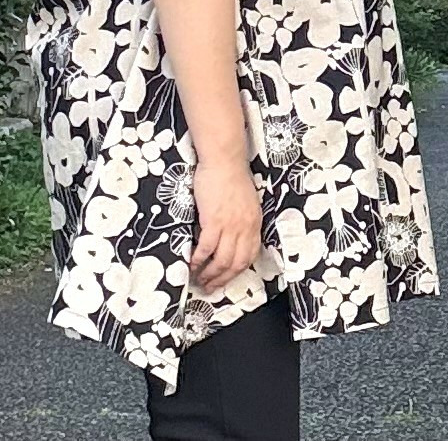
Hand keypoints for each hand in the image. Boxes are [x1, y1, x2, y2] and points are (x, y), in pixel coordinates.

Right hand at [190, 155, 261, 292]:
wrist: (224, 161)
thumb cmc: (232, 175)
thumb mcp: (246, 201)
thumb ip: (243, 219)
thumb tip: (234, 234)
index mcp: (254, 223)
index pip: (249, 256)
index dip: (237, 272)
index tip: (226, 279)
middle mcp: (245, 228)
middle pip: (236, 264)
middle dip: (222, 280)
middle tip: (210, 287)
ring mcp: (230, 226)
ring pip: (221, 260)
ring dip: (210, 274)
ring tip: (199, 279)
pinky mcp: (213, 221)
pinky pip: (206, 248)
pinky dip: (199, 259)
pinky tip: (192, 263)